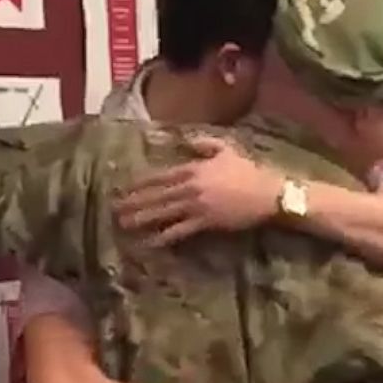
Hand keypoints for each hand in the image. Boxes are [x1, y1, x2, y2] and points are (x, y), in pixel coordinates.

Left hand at [114, 135, 283, 246]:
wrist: (268, 193)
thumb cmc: (249, 170)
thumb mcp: (226, 149)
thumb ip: (203, 144)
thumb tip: (185, 140)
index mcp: (194, 168)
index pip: (160, 176)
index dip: (140, 182)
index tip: (124, 186)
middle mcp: (190, 187)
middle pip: (156, 195)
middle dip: (134, 201)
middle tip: (114, 208)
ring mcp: (197, 206)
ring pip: (163, 213)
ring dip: (142, 218)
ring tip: (124, 224)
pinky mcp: (205, 223)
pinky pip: (179, 231)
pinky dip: (163, 237)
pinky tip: (150, 242)